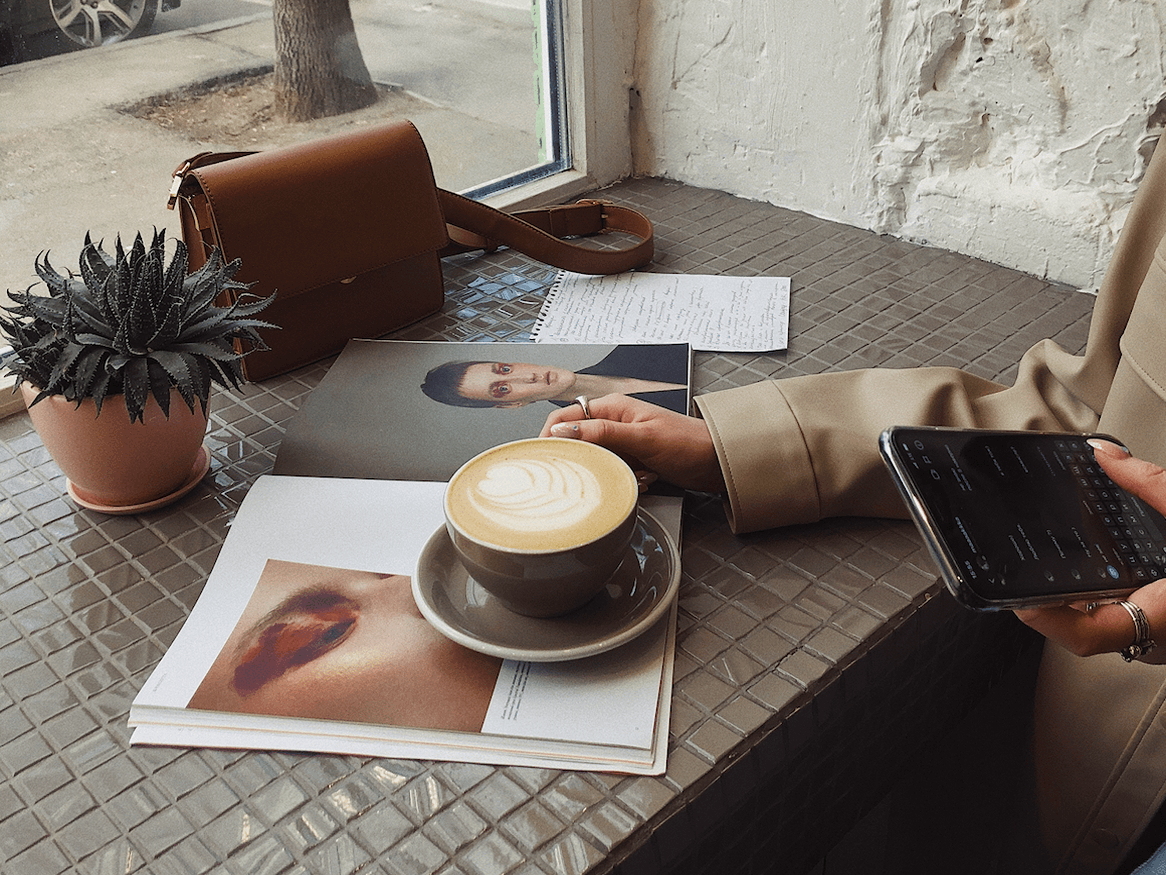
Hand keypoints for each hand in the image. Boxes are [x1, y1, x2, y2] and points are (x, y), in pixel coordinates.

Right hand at [539, 394, 725, 493]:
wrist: (718, 462)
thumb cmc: (688, 443)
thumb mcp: (642, 437)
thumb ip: (602, 433)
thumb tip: (563, 432)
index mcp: (613, 408)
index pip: (565, 417)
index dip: (549, 436)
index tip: (541, 457)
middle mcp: (613, 423)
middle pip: (576, 440)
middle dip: (578, 459)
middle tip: (578, 475)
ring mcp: (622, 442)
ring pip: (593, 458)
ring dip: (603, 471)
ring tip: (623, 474)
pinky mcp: (631, 459)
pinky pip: (611, 470)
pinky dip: (619, 478)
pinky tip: (638, 480)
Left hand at [1014, 440, 1165, 662]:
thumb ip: (1152, 485)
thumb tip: (1104, 455)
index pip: (1088, 637)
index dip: (1045, 620)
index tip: (1016, 595)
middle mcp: (1164, 640)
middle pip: (1089, 634)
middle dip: (1054, 606)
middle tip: (1019, 573)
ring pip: (1110, 631)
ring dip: (1081, 603)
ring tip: (1049, 568)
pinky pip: (1131, 623)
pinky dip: (1109, 600)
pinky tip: (1098, 572)